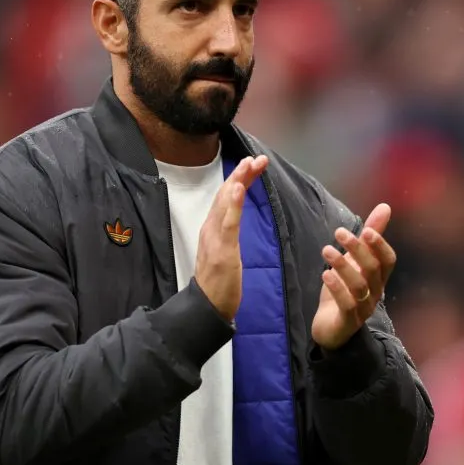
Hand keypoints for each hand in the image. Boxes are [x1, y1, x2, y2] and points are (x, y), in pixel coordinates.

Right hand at [194, 155, 268, 320]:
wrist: (207, 306)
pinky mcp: (222, 250)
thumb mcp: (224, 251)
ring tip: (249, 164)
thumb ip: (228, 232)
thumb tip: (234, 218)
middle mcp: (210, 228)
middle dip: (241, 174)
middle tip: (256, 158)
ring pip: (226, 203)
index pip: (227, 197)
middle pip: (226, 194)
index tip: (254, 164)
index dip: (239, 179)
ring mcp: (215, 238)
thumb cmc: (218, 281)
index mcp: (212, 228)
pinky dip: (234, 204)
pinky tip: (239, 188)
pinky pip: (229, 223)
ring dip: (238, 181)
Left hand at [312, 203, 396, 350]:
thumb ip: (370, 236)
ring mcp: (363, 308)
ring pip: (359, 286)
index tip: (367, 230)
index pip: (389, 260)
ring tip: (326, 250)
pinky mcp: (348, 321)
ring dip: (343, 265)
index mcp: (378, 278)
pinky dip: (337, 288)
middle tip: (339, 233)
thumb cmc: (345, 290)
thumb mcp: (355, 260)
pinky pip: (347, 305)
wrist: (331, 328)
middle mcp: (375, 292)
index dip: (380, 245)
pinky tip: (326, 274)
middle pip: (373, 269)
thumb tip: (385, 207)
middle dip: (358, 249)